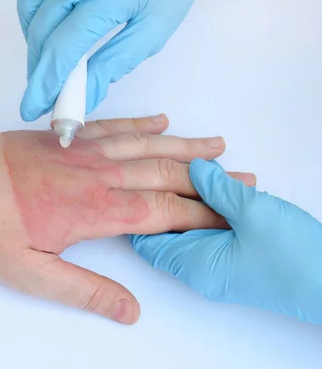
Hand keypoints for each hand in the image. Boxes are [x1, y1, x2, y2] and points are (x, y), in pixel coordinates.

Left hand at [0, 115, 251, 323]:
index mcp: (92, 210)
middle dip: (207, 179)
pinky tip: (160, 122)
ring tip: (216, 146)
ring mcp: (80, 150)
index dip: (200, 215)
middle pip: (163, 174)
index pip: (161, 213)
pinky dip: (140, 124)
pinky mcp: (62, 136)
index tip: (229, 216)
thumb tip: (129, 310)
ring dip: (184, 147)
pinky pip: (112, 126)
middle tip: (242, 178)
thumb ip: (84, 290)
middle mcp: (94, 175)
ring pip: (145, 145)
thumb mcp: (30, 274)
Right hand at [16, 0, 217, 120]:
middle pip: (41, 33)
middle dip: (39, 69)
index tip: (33, 108)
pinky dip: (32, 7)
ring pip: (29, 7)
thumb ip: (114, 65)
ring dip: (34, 39)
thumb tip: (85, 98)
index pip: (62, 50)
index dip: (45, 84)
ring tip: (51, 57)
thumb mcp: (152, 31)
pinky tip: (48, 22)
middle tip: (46, 92)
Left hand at [131, 159, 321, 323]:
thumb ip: (218, 189)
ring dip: (188, 203)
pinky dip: (204, 212)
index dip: (141, 206)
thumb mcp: (255, 214)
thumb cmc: (297, 260)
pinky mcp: (231, 264)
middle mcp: (197, 270)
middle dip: (163, 199)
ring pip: (185, 231)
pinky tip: (216, 192)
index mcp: (193, 262)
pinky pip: (204, 235)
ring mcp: (214, 269)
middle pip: (162, 231)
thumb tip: (194, 168)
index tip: (141, 180)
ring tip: (194, 172)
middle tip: (165, 168)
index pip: (145, 236)